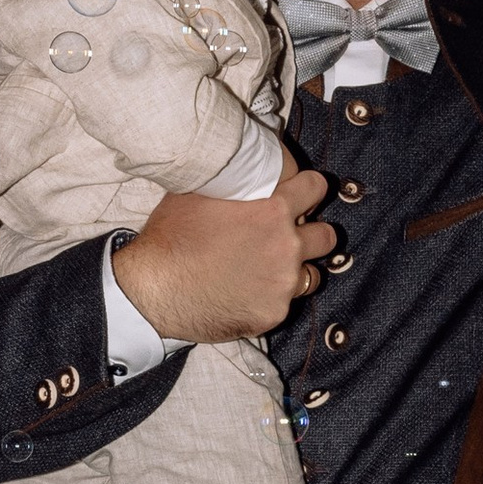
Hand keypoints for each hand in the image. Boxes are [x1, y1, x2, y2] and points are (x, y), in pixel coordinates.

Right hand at [115, 160, 338, 340]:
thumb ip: (234, 185)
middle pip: (327, 236)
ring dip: (296, 270)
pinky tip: (247, 295)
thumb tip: (239, 169)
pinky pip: (284, 303)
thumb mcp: (198, 194)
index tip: (301, 196)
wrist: (155, 291)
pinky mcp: (274, 314)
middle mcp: (286, 246)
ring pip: (312, 275)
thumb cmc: (171, 238)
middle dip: (313, 234)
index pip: (316, 187)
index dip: (309, 189)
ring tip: (270, 270)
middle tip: (291, 237)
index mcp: (272, 210)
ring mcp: (283, 284)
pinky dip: (270, 298)